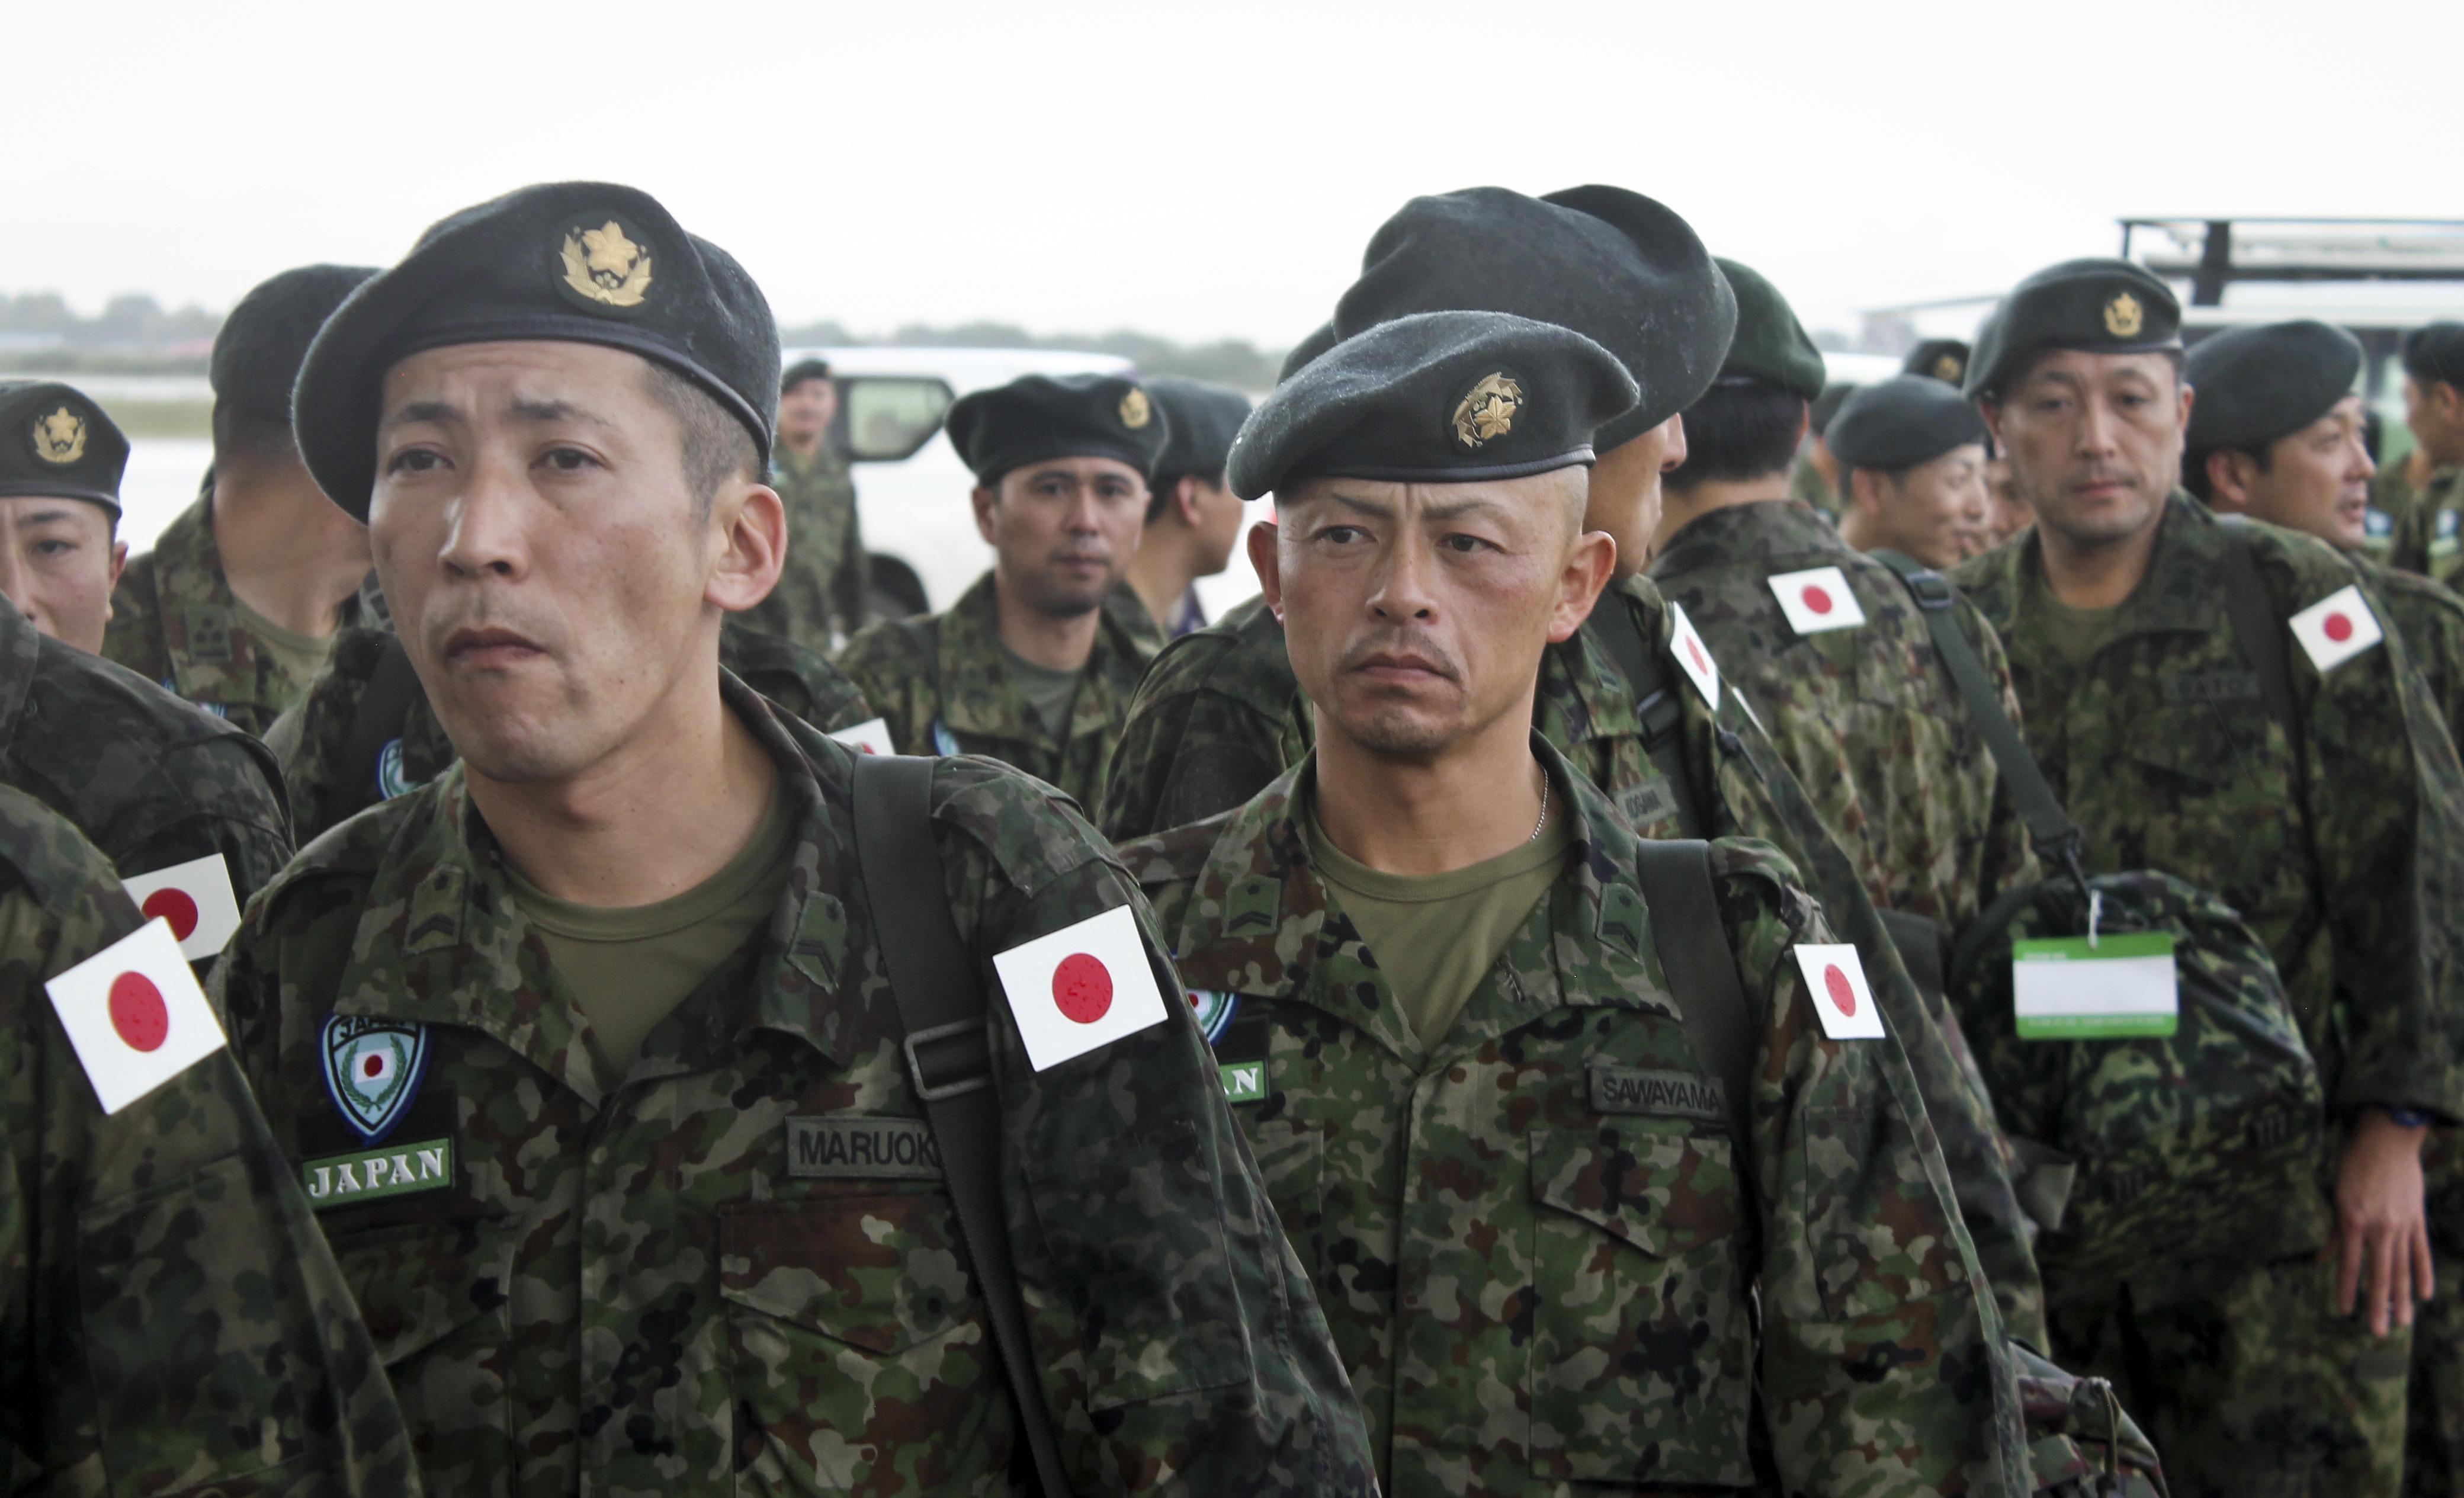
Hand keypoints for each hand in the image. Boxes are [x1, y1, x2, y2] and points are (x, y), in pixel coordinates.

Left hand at [2328, 1110, 2434, 1336]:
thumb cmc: (2355, 1164)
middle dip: (2379, 1304)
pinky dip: (2423, 1273)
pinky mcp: (2417, 1220)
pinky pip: (2421, 1252)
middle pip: (2380, 1273)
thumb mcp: (2336, 1194)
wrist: (2388, 1140)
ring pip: (2402, 1268)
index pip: (2349, 1263)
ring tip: (2403, 1321)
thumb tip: (2323, 1259)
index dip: (2347, 1288)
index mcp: (2354, 1220)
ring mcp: (2402, 1225)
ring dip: (2403, 1297)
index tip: (2345, 1311)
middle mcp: (2379, 1227)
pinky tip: (2424, 1294)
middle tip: (2379, 1331)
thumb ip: (2333, 1231)